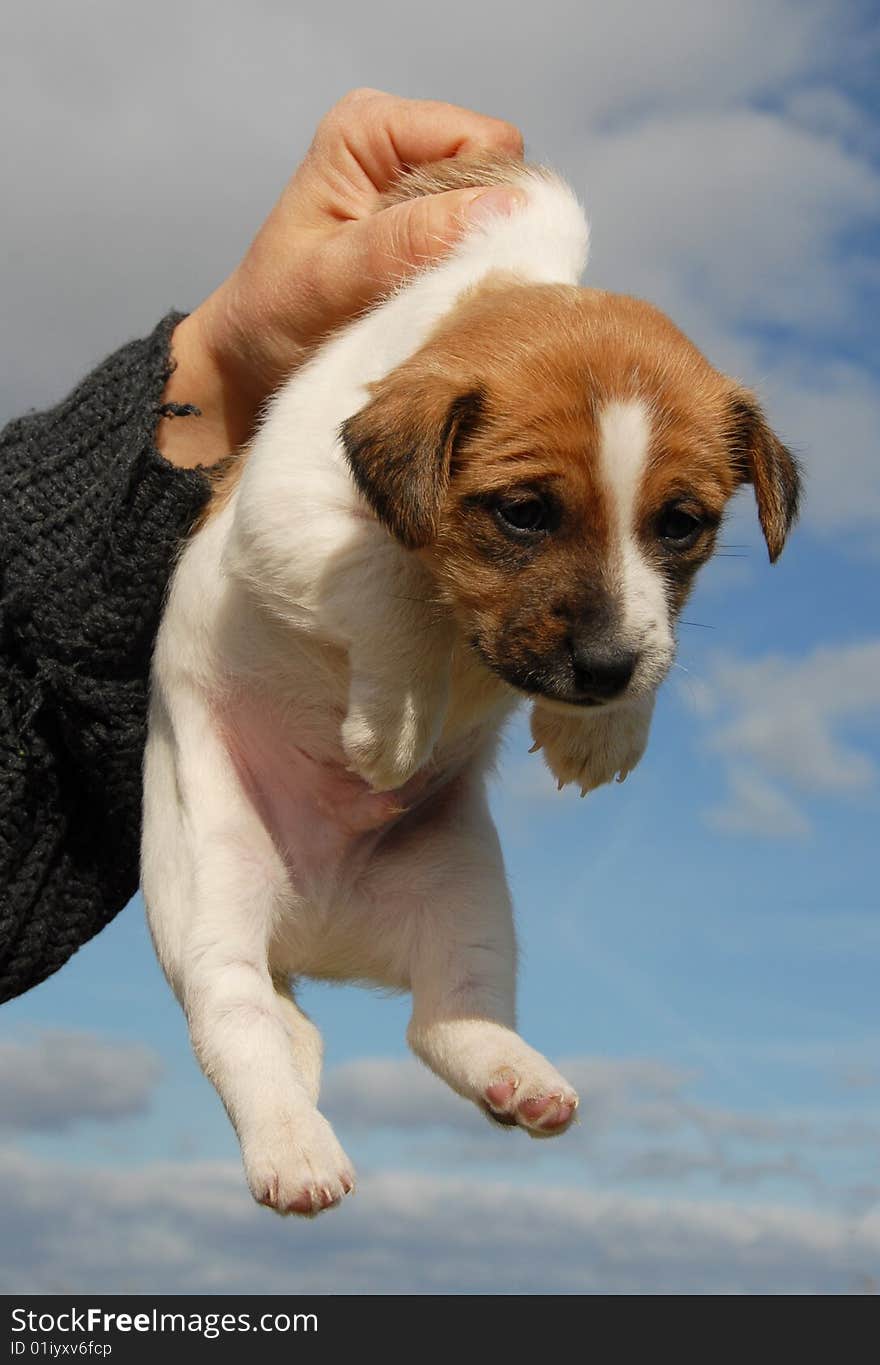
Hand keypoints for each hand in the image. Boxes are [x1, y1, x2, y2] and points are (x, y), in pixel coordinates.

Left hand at [159, 89, 522, 467]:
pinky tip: (434, 304)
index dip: (486, 206)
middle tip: (430, 291)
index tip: (446, 268)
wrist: (253, 360)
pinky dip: (474, 278)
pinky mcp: (433, 226)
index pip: (483, 143)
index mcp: (369, 128)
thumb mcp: (333, 282)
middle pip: (502, 173)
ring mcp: (421, 183)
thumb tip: (504, 208)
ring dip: (480, 262)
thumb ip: (409, 242)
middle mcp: (401, 141)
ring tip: (425, 301)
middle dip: (484, 235)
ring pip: (503, 212)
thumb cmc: (274, 318)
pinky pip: (490, 243)